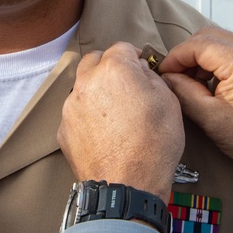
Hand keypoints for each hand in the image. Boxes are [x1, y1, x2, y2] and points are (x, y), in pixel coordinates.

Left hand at [59, 42, 183, 201]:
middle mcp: (87, 82)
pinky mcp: (63, 129)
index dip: (134, 56)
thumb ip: (152, 77)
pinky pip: (76, 112)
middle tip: (126, 83)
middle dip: (109, 66)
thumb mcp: (169, 102)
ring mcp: (71, 107)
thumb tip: (141, 71)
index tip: (141, 66)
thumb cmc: (153, 144)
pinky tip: (104, 131)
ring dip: (96, 90)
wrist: (127, 185)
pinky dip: (87, 115)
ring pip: (82, 86)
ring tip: (115, 111)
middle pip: (95, 60)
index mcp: (114, 70)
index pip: (121, 47)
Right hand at [159, 26, 232, 196]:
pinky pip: (231, 48)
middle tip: (176, 79)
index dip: (175, 59)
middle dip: (186, 56)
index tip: (164, 75)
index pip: (196, 45)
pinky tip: (210, 83)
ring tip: (193, 85)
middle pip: (206, 36)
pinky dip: (215, 61)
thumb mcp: (212, 120)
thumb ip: (184, 93)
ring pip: (217, 40)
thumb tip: (167, 77)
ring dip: (200, 58)